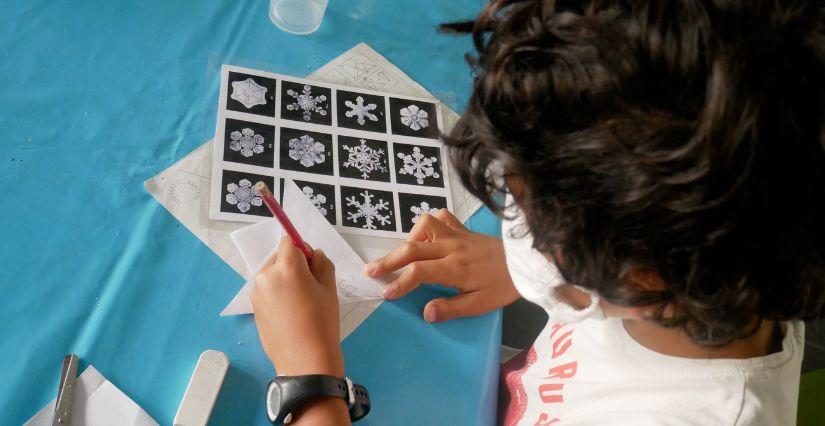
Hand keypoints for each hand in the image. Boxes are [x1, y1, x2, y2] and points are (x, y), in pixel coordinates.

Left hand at [251, 237, 343, 376]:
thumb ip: (321, 262)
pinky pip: (267, 291)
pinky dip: (277, 294)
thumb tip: (312, 255)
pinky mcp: (253, 308)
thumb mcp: (330, 287)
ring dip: (284, 280)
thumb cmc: (321, 321)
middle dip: (293, 265)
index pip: (288, 241)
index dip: (303, 249)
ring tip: (299, 304)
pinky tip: (289, 314)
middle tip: (309, 288)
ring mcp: (257, 293)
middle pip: (279, 257)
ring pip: (272, 274)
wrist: (305, 360)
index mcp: (286, 267)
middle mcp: (266, 276)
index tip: (312, 266)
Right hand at [364, 209, 518, 322]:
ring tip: (404, 255)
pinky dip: (429, 225)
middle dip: (388, 260)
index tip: (386, 293)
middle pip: (412, 249)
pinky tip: (426, 237)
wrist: (526, 263)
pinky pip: (441, 218)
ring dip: (409, 240)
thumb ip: (452, 308)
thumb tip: (426, 313)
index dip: (399, 283)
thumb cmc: (504, 286)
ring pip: (424, 226)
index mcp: (455, 268)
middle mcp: (451, 247)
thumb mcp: (480, 305)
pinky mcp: (463, 229)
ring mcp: (457, 234)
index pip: (419, 273)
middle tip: (371, 271)